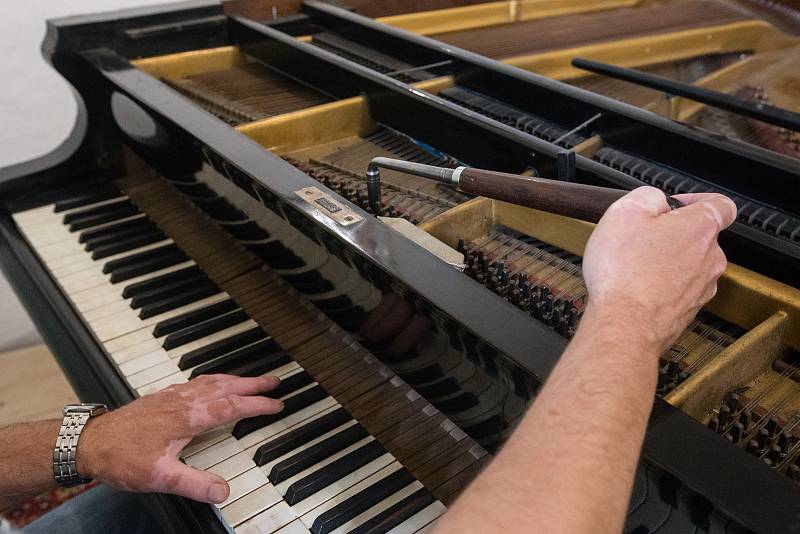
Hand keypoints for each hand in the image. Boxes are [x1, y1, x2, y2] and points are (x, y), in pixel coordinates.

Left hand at [77, 374, 282, 502]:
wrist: (88, 443)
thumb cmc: (121, 457)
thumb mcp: (159, 477)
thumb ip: (193, 484)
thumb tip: (223, 491)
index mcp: (188, 417)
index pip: (231, 407)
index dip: (256, 405)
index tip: (276, 404)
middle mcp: (182, 402)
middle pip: (225, 386)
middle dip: (252, 384)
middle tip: (274, 381)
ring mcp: (171, 397)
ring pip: (210, 381)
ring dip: (234, 379)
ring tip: (250, 380)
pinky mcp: (160, 398)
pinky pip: (195, 382)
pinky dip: (213, 380)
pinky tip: (210, 384)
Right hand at [582, 187, 736, 351]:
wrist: (624, 324)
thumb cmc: (624, 274)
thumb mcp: (624, 211)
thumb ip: (648, 196)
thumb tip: (656, 201)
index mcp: (701, 228)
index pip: (722, 204)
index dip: (696, 200)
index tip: (674, 206)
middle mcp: (710, 258)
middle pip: (698, 236)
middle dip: (671, 234)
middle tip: (640, 238)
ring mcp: (702, 287)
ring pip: (688, 264)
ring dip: (665, 261)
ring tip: (633, 266)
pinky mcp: (689, 310)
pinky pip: (678, 289)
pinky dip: (660, 286)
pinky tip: (635, 287)